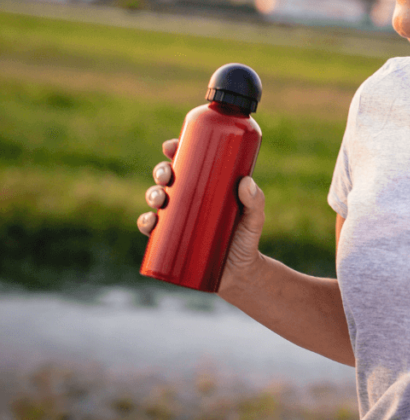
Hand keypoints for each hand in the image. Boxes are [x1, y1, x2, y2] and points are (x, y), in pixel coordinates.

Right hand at [137, 138, 266, 289]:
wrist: (239, 274)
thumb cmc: (247, 239)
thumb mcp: (254, 218)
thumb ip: (255, 201)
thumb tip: (245, 182)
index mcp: (207, 185)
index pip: (188, 162)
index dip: (175, 150)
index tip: (171, 146)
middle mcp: (189, 199)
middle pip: (169, 178)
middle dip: (161, 171)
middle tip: (167, 176)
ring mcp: (178, 219)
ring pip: (157, 200)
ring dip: (151, 194)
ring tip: (160, 198)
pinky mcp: (171, 241)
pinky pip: (150, 229)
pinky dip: (145, 223)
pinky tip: (148, 222)